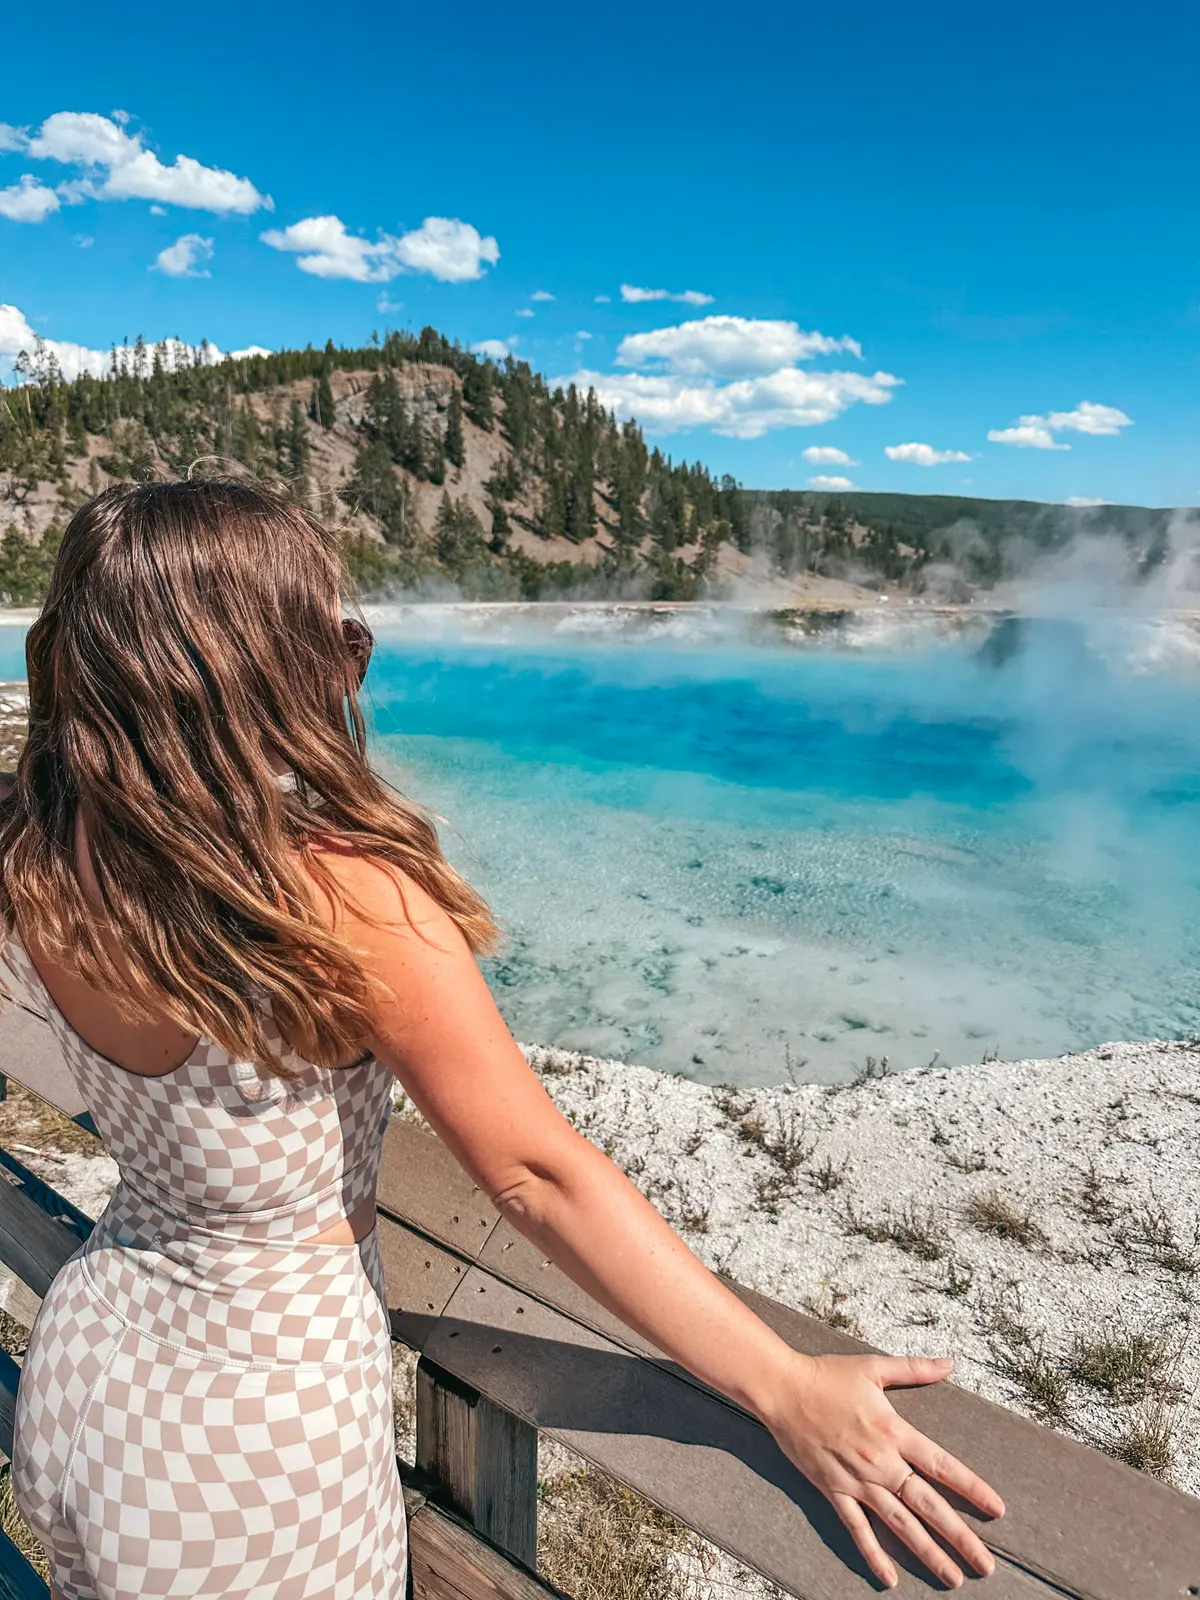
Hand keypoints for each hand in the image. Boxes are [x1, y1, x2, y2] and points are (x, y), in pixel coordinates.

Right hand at [764, 1350, 1004, 1589]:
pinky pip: (858, 1528)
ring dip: (928, 1553)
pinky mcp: (834, 1491)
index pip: (942, 1465)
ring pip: (899, 1524)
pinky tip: (890, 1578)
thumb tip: (949, 1363)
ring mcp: (857, 1481)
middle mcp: (881, 1462)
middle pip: (928, 1505)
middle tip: (986, 1565)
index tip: (997, 1510)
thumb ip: (914, 1369)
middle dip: (960, 1537)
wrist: (782, 1390)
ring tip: (953, 1578)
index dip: (972, 1488)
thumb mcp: (873, 1368)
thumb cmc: (828, 1375)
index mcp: (894, 1431)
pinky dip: (874, 1554)